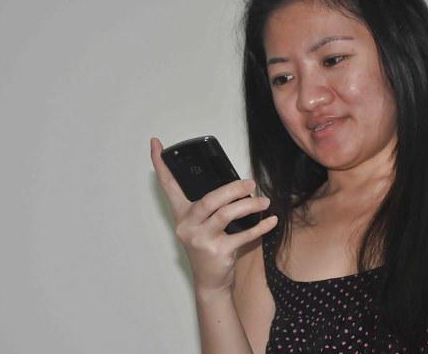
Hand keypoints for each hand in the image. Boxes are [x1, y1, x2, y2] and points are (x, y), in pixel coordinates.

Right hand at [150, 137, 277, 296]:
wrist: (210, 283)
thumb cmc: (208, 249)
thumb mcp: (202, 226)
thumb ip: (210, 207)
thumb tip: (235, 185)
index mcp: (181, 215)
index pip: (168, 186)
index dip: (161, 165)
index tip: (155, 143)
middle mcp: (187, 226)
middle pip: (209, 200)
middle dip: (232, 189)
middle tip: (250, 183)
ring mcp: (201, 240)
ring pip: (226, 214)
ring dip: (248, 205)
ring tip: (263, 201)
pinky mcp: (218, 252)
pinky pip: (243, 235)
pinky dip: (260, 227)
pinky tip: (271, 221)